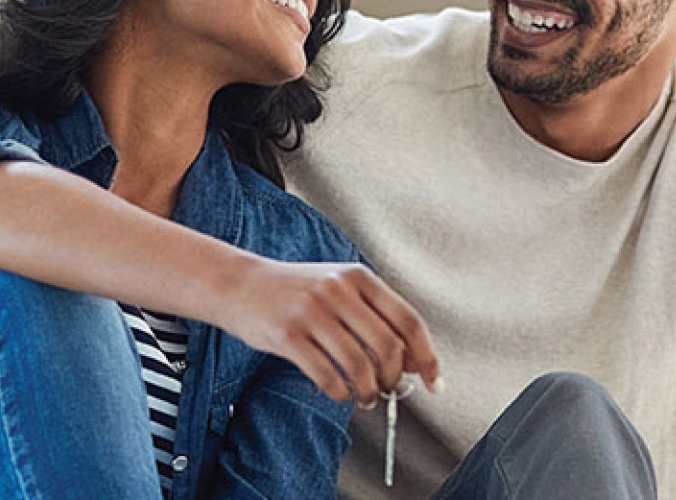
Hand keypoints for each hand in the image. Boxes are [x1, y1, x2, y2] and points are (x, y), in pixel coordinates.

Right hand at [222, 260, 443, 406]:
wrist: (240, 284)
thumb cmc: (296, 292)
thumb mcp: (339, 288)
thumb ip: (374, 316)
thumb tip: (413, 361)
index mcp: (358, 277)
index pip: (408, 320)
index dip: (427, 356)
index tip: (435, 383)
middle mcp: (338, 290)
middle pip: (388, 347)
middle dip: (394, 379)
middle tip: (389, 390)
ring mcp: (312, 311)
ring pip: (359, 366)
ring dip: (368, 392)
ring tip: (364, 397)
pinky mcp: (288, 334)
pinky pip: (327, 376)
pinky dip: (340, 393)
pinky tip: (339, 392)